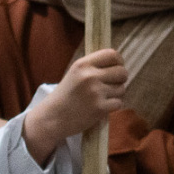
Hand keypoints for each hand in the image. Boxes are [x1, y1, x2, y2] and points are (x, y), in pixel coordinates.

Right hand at [23, 49, 127, 164]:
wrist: (52, 118)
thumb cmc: (65, 96)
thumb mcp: (74, 74)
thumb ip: (93, 67)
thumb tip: (118, 64)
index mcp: (82, 65)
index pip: (112, 54)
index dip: (119, 62)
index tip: (116, 68)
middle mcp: (89, 76)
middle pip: (122, 72)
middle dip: (120, 80)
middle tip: (110, 86)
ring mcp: (95, 92)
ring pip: (121, 89)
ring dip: (115, 94)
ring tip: (99, 98)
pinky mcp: (100, 108)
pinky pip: (118, 103)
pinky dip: (112, 107)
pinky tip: (99, 108)